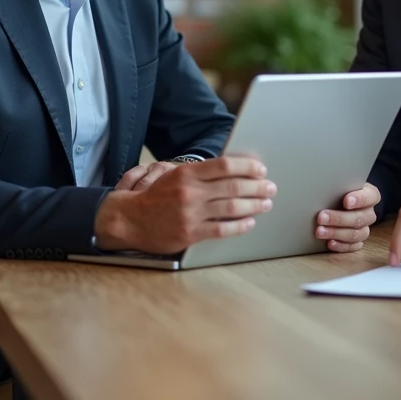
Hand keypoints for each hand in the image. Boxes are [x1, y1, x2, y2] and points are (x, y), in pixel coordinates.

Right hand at [94, 156, 275, 254]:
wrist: (130, 219)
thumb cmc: (156, 197)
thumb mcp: (175, 176)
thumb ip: (201, 174)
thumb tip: (234, 170)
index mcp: (187, 173)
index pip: (225, 165)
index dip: (247, 167)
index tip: (261, 169)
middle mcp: (190, 191)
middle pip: (233, 186)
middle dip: (257, 187)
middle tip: (270, 188)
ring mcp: (191, 213)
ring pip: (232, 208)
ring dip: (254, 205)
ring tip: (265, 204)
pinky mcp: (190, 233)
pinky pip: (222, 229)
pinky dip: (240, 226)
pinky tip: (250, 223)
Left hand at [314, 183, 378, 252]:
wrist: (341, 201)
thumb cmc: (341, 190)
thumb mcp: (342, 183)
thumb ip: (339, 185)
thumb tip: (322, 186)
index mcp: (370, 195)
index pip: (370, 197)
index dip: (359, 200)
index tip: (346, 201)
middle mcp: (369, 213)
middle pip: (359, 218)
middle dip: (339, 218)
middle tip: (321, 217)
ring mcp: (364, 228)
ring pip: (356, 234)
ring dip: (336, 233)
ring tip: (320, 231)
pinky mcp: (357, 241)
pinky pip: (352, 246)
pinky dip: (341, 246)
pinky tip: (329, 243)